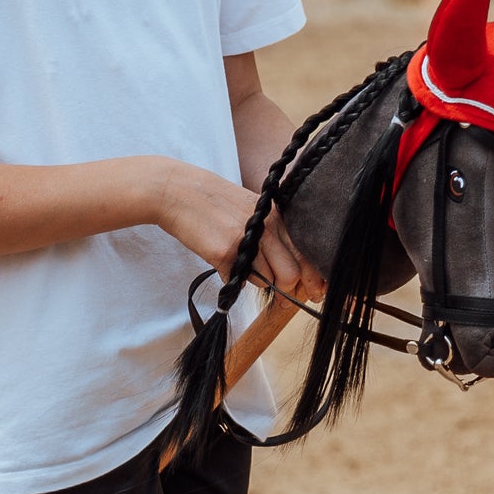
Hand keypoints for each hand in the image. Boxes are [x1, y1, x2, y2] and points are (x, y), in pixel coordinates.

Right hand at [154, 163, 321, 301]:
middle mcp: (265, 227)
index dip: (312, 277)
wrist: (178, 191)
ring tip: (243, 269)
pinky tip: (224, 266)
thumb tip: (291, 270)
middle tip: (283, 302)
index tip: (316, 292)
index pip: (305, 253)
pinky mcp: (225, 253)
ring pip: (266, 281)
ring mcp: (246, 241)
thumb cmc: (214, 202)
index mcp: (275, 216)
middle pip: (291, 273)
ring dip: (258, 284)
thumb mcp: (251, 209)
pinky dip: (233, 281)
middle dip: (288, 292)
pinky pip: (238, 281)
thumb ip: (272, 234)